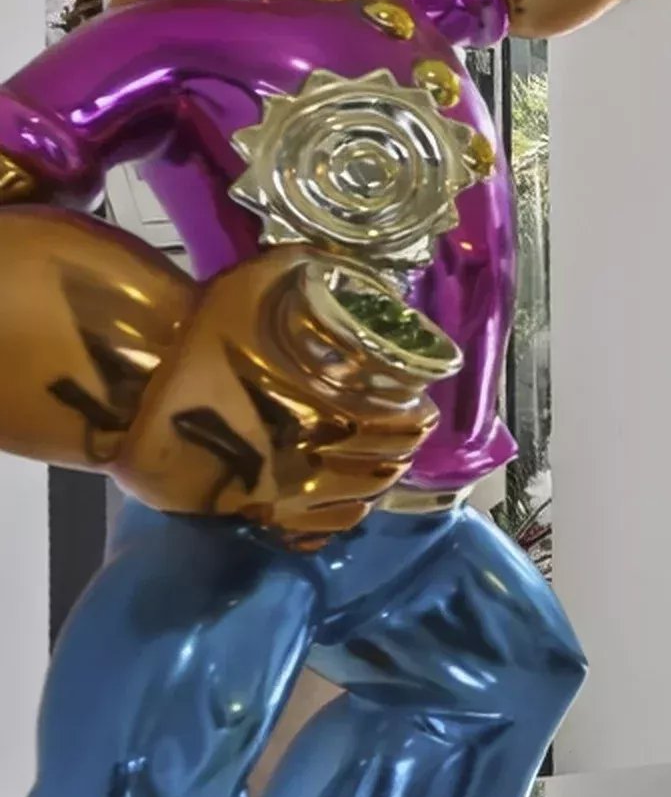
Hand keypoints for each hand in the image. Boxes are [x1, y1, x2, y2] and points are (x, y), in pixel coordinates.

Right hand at [113, 252, 449, 541]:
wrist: (124, 379)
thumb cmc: (197, 327)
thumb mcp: (267, 282)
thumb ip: (319, 274)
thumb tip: (353, 269)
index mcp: (332, 406)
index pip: (400, 424)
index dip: (416, 415)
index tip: (419, 405)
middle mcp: (314, 454)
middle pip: (383, 461)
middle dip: (402, 446)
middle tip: (406, 431)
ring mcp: (280, 489)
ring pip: (357, 497)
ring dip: (378, 479)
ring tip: (382, 462)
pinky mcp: (245, 510)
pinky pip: (313, 527)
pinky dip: (343, 514)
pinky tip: (351, 501)